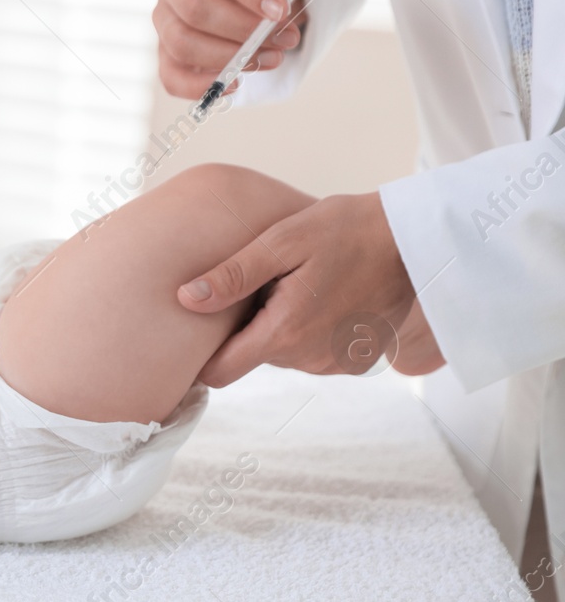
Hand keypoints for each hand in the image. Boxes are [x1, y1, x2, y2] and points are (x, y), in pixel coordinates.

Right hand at [152, 0, 349, 98]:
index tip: (281, 10)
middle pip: (194, 7)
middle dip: (244, 30)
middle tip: (286, 38)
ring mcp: (162, 13)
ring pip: (181, 42)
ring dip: (230, 57)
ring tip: (272, 58)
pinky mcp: (164, 48)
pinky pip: (170, 74)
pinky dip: (201, 86)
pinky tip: (237, 82)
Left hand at [180, 192, 444, 385]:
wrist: (415, 240)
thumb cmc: (345, 230)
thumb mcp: (282, 241)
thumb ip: (233, 274)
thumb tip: (185, 299)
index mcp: (286, 332)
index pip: (221, 370)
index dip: (201, 355)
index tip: (191, 333)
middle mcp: (310, 358)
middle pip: (251, 355)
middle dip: (248, 324)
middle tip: (264, 282)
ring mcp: (336, 364)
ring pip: (282, 353)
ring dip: (279, 325)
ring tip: (296, 284)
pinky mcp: (356, 361)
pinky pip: (312, 352)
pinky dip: (308, 329)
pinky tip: (321, 295)